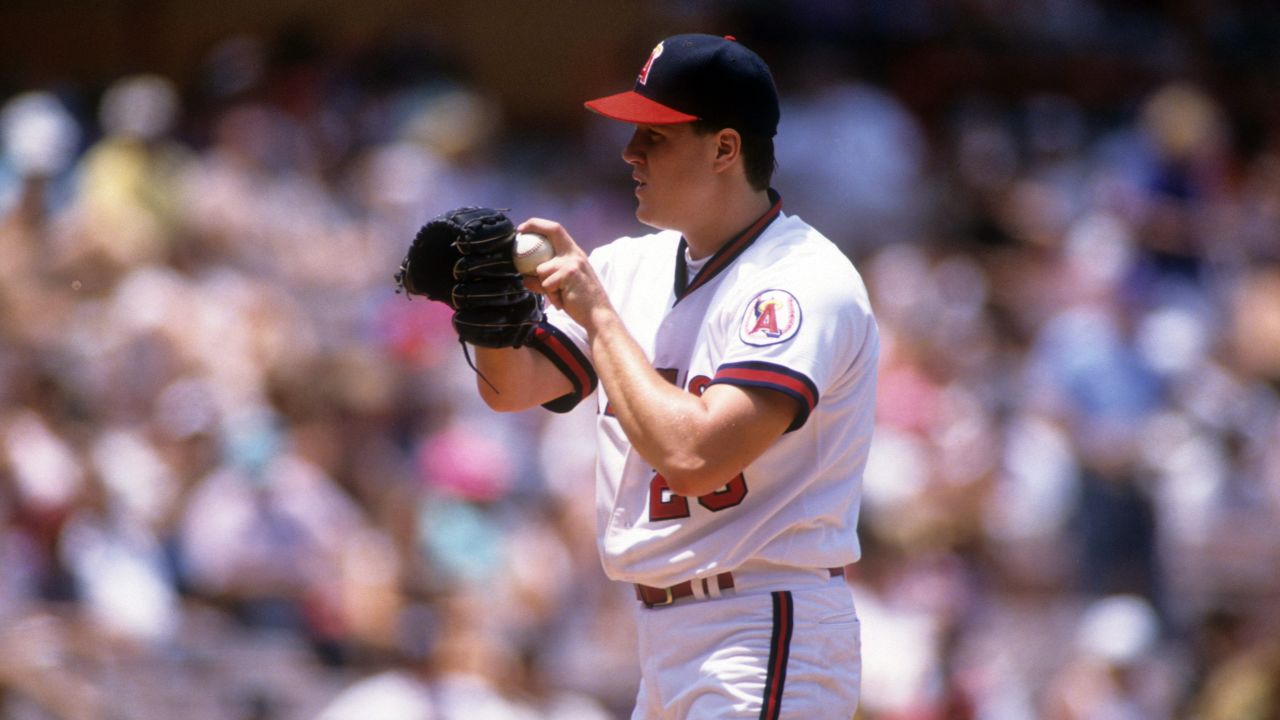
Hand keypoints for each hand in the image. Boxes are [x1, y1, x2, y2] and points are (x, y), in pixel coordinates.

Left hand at [517, 218, 614, 333]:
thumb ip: (546, 279)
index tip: (524, 228)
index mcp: (575, 254)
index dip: (539, 225)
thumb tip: (525, 278)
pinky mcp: (569, 273)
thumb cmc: (580, 302)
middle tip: (519, 231)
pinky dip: (550, 295)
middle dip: (535, 225)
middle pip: (553, 231)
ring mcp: (572, 262)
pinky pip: (546, 284)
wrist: (597, 316)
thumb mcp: (562, 286)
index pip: (557, 230)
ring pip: (542, 269)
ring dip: (544, 286)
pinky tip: (562, 301)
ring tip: (559, 296)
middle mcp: (575, 254)